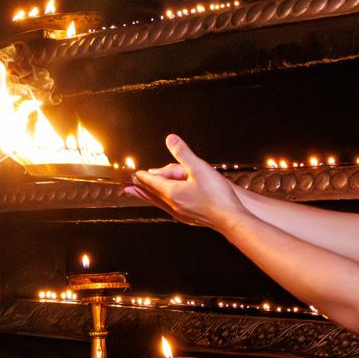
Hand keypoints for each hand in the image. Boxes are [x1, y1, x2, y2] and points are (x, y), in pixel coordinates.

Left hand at [125, 134, 245, 230]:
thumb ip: (183, 153)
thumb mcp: (199, 168)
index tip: (135, 174)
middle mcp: (173, 204)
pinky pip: (169, 209)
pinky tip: (166, 205)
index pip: (153, 183)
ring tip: (142, 196)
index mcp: (172, 192)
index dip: (143, 177)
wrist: (230, 218)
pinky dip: (162, 204)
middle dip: (140, 190)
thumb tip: (170, 139)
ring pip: (160, 204)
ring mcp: (180, 213)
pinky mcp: (189, 218)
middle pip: (152, 196)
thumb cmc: (216, 195)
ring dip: (149, 198)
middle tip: (128, 189)